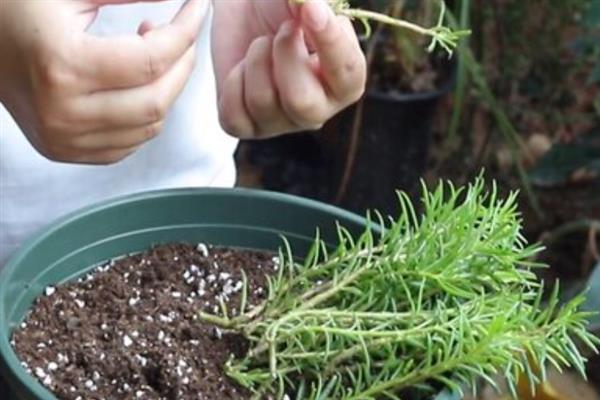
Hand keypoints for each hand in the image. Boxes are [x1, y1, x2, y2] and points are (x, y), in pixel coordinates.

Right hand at [0, 0, 204, 163]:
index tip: (198, 8)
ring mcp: (63, 139)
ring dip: (167, 89)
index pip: (151, 60)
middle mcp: (62, 113)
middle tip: (179, 34)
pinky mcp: (66, 152)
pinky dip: (146, 115)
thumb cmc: (18, 8)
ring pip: (150, 126)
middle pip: (157, 100)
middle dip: (183, 64)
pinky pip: (130, 142)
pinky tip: (136, 85)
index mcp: (61, 66)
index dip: (186, 31)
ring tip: (152, 55)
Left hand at [212, 0, 366, 137]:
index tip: (312, 8)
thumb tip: (307, 5)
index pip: (348, 75)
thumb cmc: (281, 7)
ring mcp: (281, 122)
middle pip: (302, 103)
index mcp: (345, 81)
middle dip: (286, 57)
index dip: (331, 42)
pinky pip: (234, 116)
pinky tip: (242, 67)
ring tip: (261, 44)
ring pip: (263, 103)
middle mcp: (317, 109)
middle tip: (282, 30)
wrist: (242, 11)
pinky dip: (233, 83)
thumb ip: (309, 2)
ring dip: (257, 60)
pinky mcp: (246, 126)